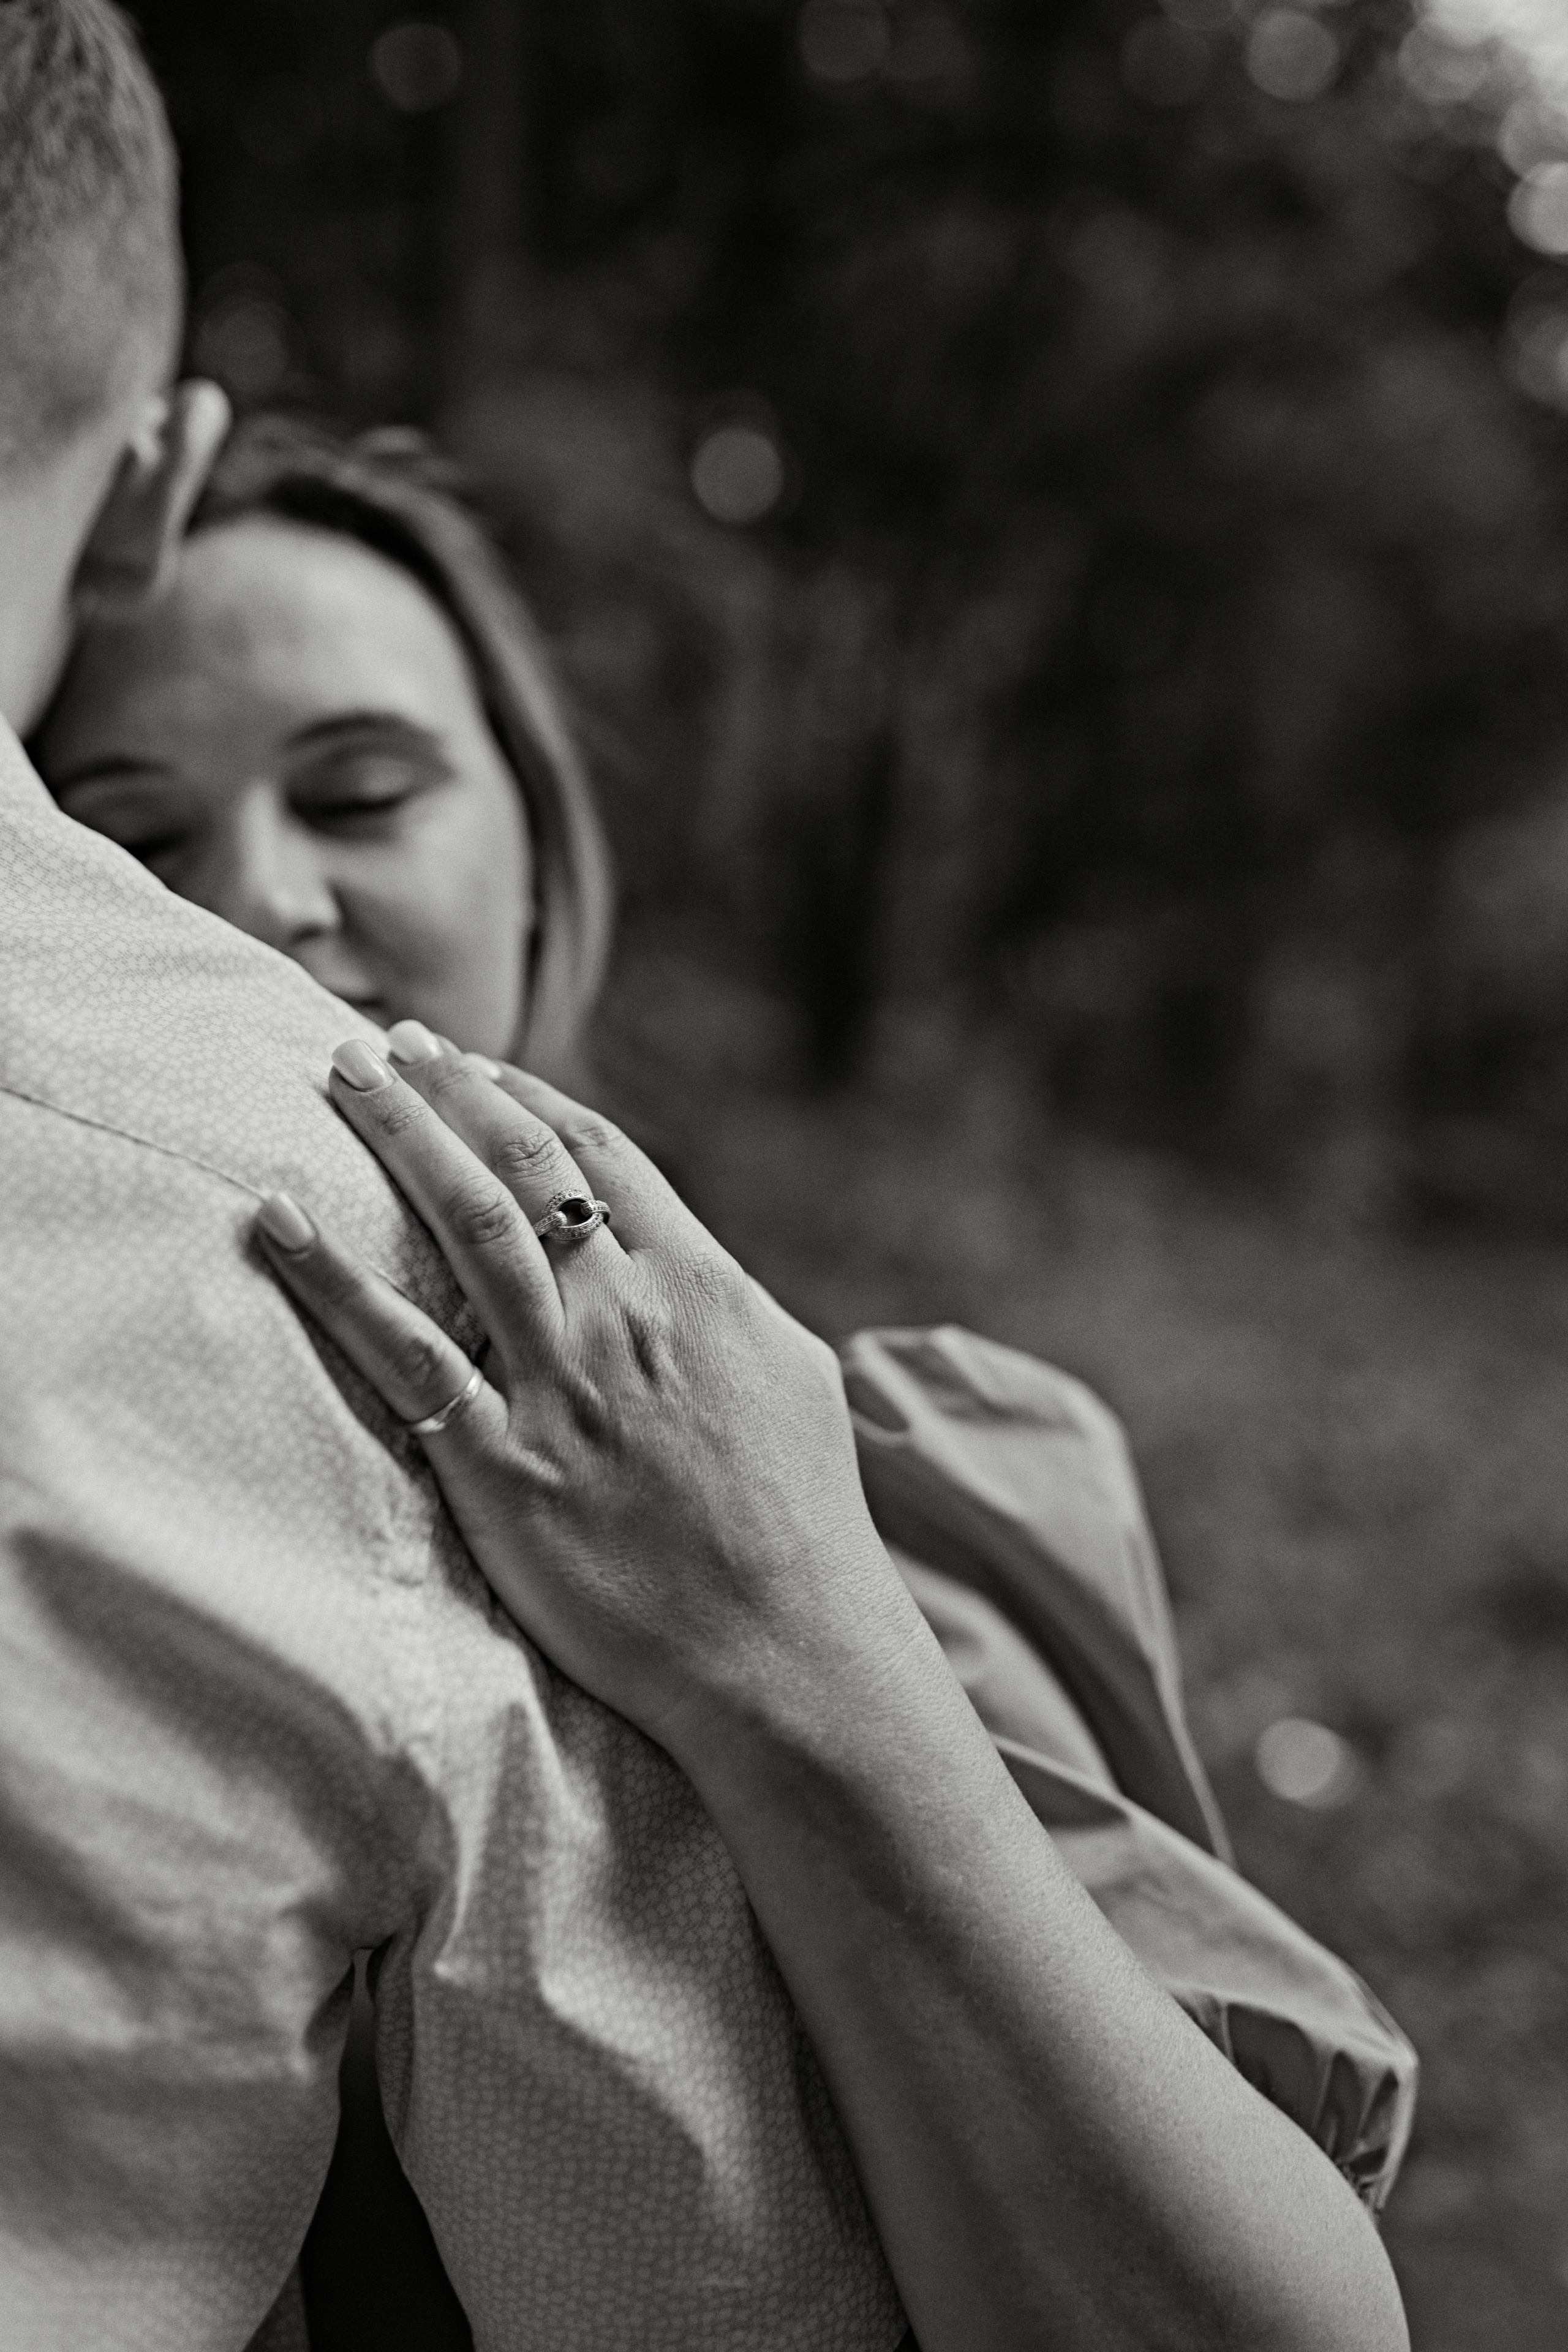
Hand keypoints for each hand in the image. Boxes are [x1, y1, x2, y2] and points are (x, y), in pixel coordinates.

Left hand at [255, 1030, 911, 1769]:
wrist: (785, 1653)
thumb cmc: (803, 1526)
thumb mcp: (790, 1378)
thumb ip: (728, 1305)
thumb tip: (691, 1266)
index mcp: (700, 1284)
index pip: (599, 1154)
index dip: (521, 1094)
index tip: (465, 1059)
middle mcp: (625, 1315)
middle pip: (520, 1164)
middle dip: (442, 1089)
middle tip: (372, 1044)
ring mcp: (561, 1386)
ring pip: (462, 1224)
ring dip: (393, 1137)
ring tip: (334, 1079)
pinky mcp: (501, 1466)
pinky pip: (400, 1355)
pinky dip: (332, 1281)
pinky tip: (277, 1221)